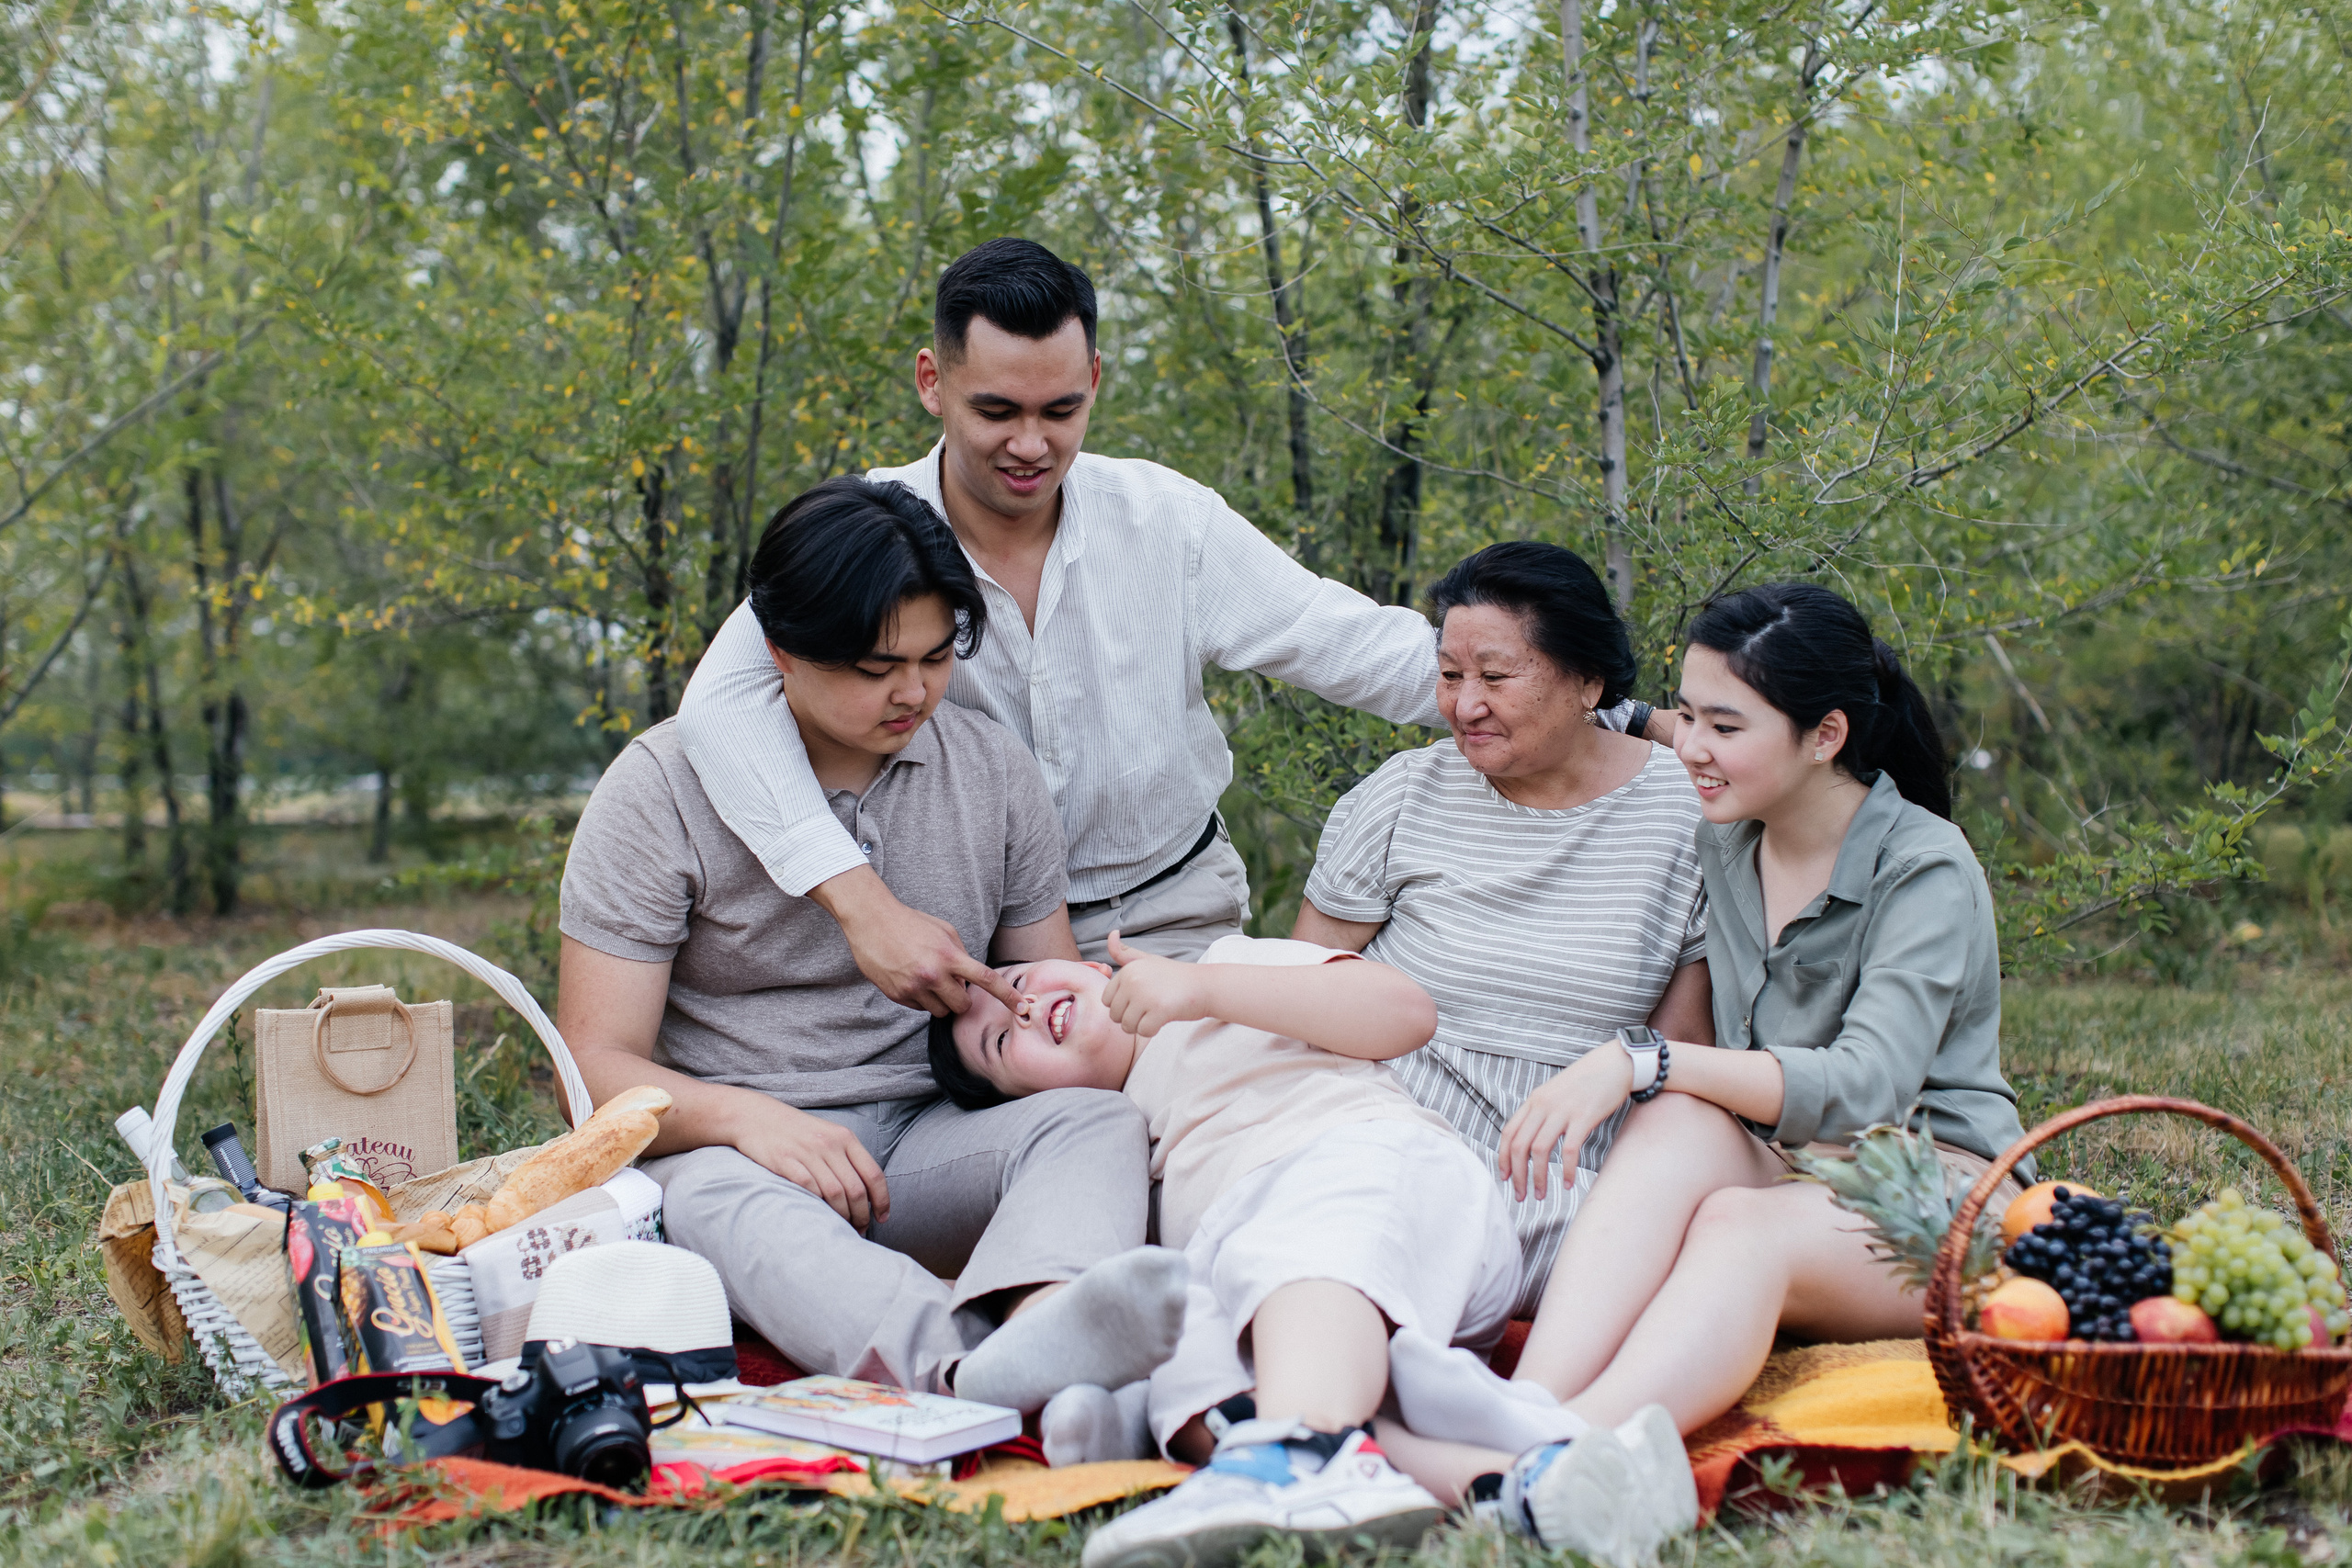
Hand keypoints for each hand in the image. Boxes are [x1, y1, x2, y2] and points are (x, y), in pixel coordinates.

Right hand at [737, 1102, 891, 1231]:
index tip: (882, 1218)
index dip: (882, 1200)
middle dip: (862, 1215)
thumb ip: (848, 1157)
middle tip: (860, 1230)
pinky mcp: (785, 1162)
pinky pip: (809, 1190)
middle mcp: (829, 1144)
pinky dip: (818, 1206)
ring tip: (843, 1228)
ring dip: (842, 1216)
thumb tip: (867, 1192)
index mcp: (845, 1137)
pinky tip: (820, 1216)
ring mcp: (807, 1152)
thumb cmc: (797, 1131)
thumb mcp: (828, 1135)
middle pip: (856, 1189)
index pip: (873, 1174)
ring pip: (835, 1193)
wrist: (756, 1116)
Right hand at [811, 865, 1020, 1016]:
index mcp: (949, 956)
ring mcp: (914, 988)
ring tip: (927, 979)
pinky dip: (920, 999)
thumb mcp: (944, 930)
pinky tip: (910, 979)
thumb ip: (961, 955)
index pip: (986, 980)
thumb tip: (969, 980)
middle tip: (952, 984)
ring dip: (940, 1001)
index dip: (1006, 996)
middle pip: (962, 1005)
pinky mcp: (897, 995)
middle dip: (961, 999)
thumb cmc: (910, 923)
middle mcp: (933, 975)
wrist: (871, 920)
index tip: (1021, 1008)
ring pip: (940, 1012)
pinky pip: (918, 1009)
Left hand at [1098, 930, 1216, 1038]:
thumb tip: (1111, 933)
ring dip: (1141, 1026)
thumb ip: (1125, 952)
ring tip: (1157, 1012)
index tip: (1141, 998)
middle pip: (1115, 1015)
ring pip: (1127, 1026)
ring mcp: (1146, 995)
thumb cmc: (1175, 976)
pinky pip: (1143, 1032)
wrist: (1205, 985)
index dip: (1123, 1005)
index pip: (1107, 1000)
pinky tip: (1163, 1019)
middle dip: (1131, 1018)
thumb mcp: (1147, 959)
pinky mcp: (1159, 1011)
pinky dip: (1152, 1031)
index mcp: (1128, 970)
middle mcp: (1133, 980)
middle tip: (1151, 1007)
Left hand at [1496, 1043, 1633, 1201]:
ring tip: (1541, 1195)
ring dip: (1538, 1177)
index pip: (1508, 1133)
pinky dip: (1565, 1170)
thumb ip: (1542, 1112)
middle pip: (1519, 1146)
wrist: (1614, 1064)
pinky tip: (1567, 1183)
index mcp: (1534, 1101)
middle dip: (1517, 1175)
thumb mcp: (1555, 1093)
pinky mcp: (1584, 1117)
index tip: (1505, 1177)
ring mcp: (1563, 1111)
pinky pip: (1569, 1150)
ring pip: (1539, 1151)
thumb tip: (1532, 1140)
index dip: (1503, 1158)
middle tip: (1520, 1195)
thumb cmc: (1586, 1082)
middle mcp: (1543, 1105)